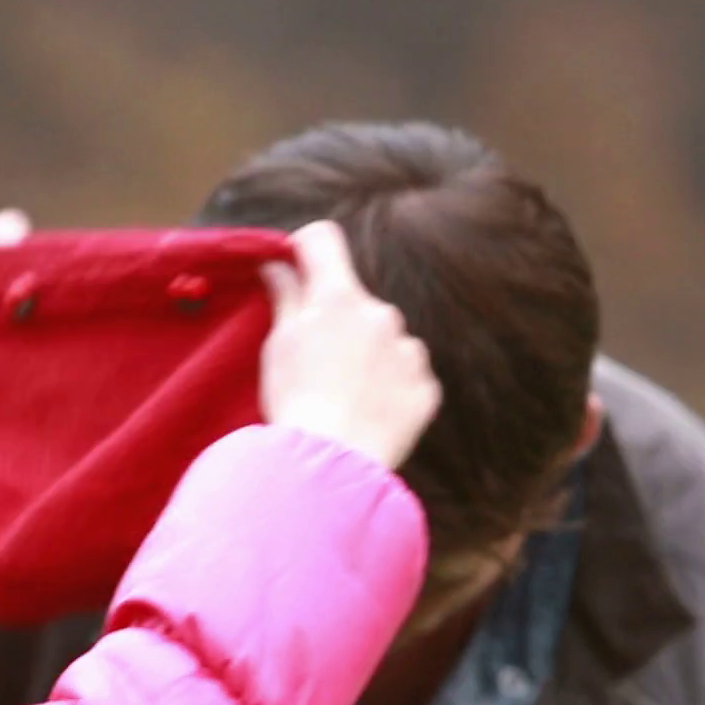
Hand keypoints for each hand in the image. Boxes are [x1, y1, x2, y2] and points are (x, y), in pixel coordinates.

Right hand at [259, 221, 439, 467]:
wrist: (334, 464)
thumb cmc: (296, 402)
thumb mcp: (278, 345)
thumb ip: (285, 295)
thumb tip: (278, 262)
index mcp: (339, 297)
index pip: (323, 240)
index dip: (305, 248)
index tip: (295, 267)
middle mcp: (383, 313)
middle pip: (355, 300)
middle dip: (338, 322)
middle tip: (315, 364)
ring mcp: (410, 351)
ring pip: (386, 339)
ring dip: (368, 356)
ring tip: (343, 396)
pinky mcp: (426, 388)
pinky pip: (407, 376)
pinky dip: (389, 388)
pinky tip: (366, 413)